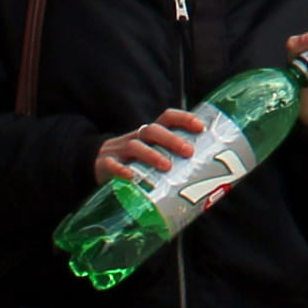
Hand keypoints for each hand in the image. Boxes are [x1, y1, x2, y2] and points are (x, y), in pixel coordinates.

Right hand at [95, 107, 213, 183]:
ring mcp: (119, 150)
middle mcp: (136, 137)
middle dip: (172, 139)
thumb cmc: (135, 164)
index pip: (167, 118)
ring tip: (167, 167)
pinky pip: (112, 165)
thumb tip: (210, 189)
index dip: (183, 119)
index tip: (200, 127)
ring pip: (135, 145)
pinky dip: (121, 170)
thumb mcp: (152, 158)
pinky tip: (131, 178)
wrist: (96, 165)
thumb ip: (174, 166)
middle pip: (153, 130)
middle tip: (188, 152)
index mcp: (150, 134)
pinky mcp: (105, 165)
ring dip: (152, 154)